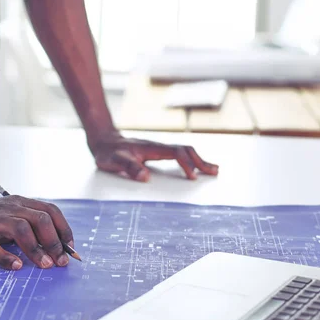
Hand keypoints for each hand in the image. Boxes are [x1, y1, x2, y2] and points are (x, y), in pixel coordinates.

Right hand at [0, 196, 73, 270]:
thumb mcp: (12, 219)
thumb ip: (31, 230)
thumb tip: (58, 250)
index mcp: (21, 203)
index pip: (51, 211)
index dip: (64, 230)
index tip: (70, 249)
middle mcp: (10, 208)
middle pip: (39, 219)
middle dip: (54, 241)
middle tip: (60, 262)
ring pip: (20, 229)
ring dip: (36, 249)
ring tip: (45, 265)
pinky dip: (6, 257)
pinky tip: (17, 267)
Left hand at [91, 133, 218, 181]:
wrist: (104, 141)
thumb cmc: (109, 152)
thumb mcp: (114, 161)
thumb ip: (128, 167)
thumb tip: (145, 177)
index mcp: (152, 148)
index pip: (176, 153)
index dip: (186, 164)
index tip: (193, 178)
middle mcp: (159, 146)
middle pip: (186, 150)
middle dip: (201, 161)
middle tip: (215, 173)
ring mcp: (159, 148)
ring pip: (184, 151)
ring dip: (199, 160)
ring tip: (213, 170)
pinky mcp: (157, 152)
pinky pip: (179, 154)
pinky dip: (191, 160)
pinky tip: (195, 167)